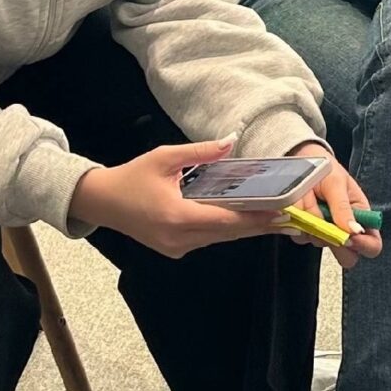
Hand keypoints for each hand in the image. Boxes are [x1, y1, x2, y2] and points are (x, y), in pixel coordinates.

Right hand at [68, 138, 296, 258]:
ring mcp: (176, 248)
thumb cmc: (132, 177)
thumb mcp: (165, 157)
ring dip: (244, 228)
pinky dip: (225, 229)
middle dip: (258, 225)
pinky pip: (207, 239)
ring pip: (219, 238)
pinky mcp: (174, 250)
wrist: (102, 202)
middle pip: (228, 233)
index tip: (280, 212)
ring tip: (273, 219)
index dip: (255, 217)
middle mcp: (179, 238)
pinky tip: (242, 219)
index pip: (225, 220)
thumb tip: (230, 141)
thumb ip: (200, 152)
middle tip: (288, 217)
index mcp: (177, 216)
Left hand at [287, 142, 381, 270]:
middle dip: (335, 243)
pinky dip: (298, 223)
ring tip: (310, 199)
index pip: (372, 245)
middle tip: (325, 223)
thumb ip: (343, 207)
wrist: (302, 161)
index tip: (350, 238)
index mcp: (360, 217)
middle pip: (347, 257)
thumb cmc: (326, 169)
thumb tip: (354, 232)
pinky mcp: (305, 231)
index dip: (364, 246)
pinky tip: (300, 205)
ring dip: (313, 225)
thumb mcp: (337, 183)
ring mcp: (324, 232)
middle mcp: (344, 230)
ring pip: (320, 243)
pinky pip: (301, 237)